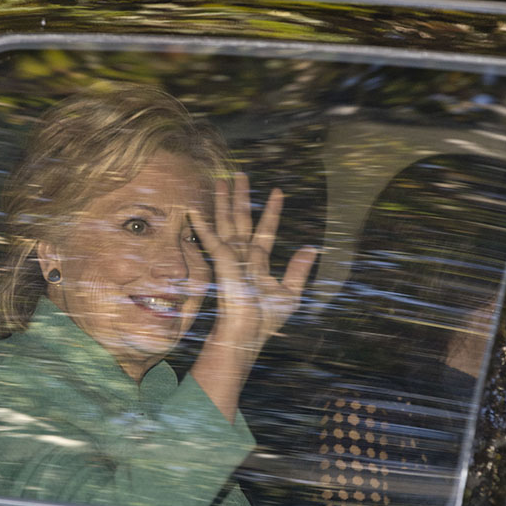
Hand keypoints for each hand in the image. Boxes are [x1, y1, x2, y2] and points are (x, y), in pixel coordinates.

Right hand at [189, 173, 317, 358]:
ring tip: (222, 180)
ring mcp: (230, 256)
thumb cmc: (266, 319)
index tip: (278, 192)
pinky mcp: (221, 260)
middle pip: (242, 219)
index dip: (272, 211)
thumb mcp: (290, 293)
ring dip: (224, 200)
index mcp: (259, 261)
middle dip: (240, 197)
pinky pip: (210, 237)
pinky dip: (201, 223)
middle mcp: (242, 255)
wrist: (248, 330)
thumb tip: (312, 248)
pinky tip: (193, 208)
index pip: (266, 230)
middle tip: (240, 175)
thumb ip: (298, 270)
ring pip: (227, 221)